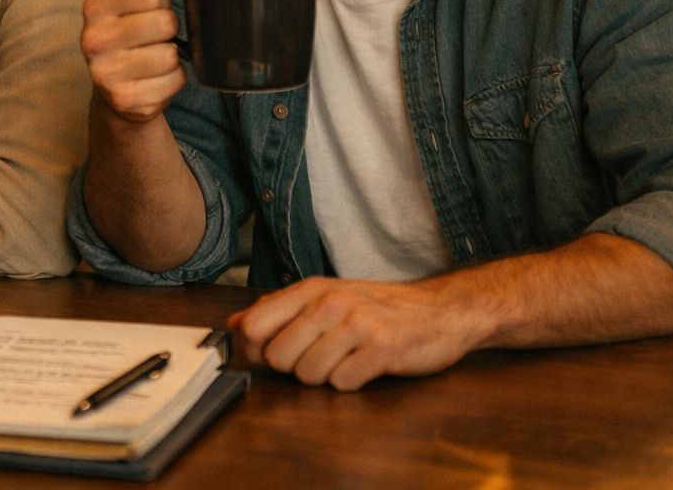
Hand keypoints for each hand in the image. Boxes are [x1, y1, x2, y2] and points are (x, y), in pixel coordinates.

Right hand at [80, 0, 186, 123]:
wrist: (113, 87)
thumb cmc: (128, 30)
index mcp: (95, 7)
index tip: (152, 7)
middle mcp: (93, 40)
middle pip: (164, 22)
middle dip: (169, 28)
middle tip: (154, 35)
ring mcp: (106, 73)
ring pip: (171, 54)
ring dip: (172, 55)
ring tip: (154, 56)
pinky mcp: (125, 100)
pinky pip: (174, 81)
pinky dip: (173, 78)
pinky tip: (155, 77)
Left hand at [228, 277, 481, 390]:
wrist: (439, 311)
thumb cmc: (378, 307)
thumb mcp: (325, 298)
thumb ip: (278, 311)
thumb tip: (234, 324)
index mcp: (310, 289)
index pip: (253, 325)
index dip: (257, 349)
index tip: (274, 353)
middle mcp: (329, 302)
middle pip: (278, 357)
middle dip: (294, 367)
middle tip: (321, 356)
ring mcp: (357, 323)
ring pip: (308, 374)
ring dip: (325, 376)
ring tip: (347, 359)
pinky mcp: (382, 347)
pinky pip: (343, 383)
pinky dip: (352, 382)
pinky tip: (366, 366)